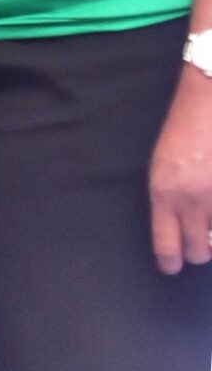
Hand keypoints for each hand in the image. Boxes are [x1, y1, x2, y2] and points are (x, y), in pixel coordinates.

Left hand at [150, 69, 211, 274]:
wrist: (210, 102)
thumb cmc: (183, 132)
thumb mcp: (164, 168)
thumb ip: (170, 200)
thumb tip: (181, 230)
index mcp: (164, 193)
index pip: (167, 243)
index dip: (170, 261)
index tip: (171, 268)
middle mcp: (194, 200)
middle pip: (198, 251)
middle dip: (198, 252)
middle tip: (200, 244)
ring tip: (209, 224)